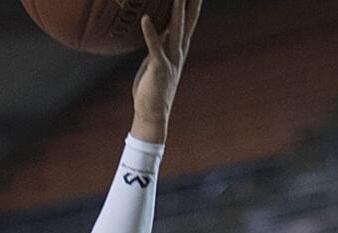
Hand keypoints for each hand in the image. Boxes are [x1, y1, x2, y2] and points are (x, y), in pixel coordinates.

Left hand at [132, 0, 202, 141]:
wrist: (152, 116)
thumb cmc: (151, 89)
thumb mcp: (156, 61)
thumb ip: (159, 44)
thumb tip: (159, 28)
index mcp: (178, 49)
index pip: (188, 20)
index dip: (193, 4)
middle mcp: (178, 53)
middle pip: (187, 21)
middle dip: (191, 3)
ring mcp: (170, 60)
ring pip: (176, 30)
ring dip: (177, 11)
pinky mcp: (158, 68)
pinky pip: (154, 47)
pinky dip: (150, 32)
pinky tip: (145, 19)